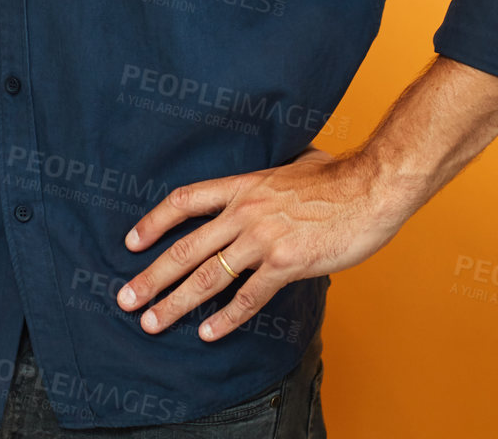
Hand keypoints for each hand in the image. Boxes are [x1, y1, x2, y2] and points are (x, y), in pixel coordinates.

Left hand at [116, 146, 408, 341]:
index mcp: (243, 185)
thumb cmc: (339, 177)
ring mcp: (263, 238)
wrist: (371, 187)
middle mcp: (245, 211)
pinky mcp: (286, 263)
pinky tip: (208, 333)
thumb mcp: (294, 164)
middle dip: (152, 276)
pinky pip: (248, 297)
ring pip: (208, 275)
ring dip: (176, 303)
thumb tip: (275, 173)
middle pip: (185, 247)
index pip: (185, 201)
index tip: (131, 242)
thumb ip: (273, 177)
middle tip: (126, 300)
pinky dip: (226, 318)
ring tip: (152, 323)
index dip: (154, 222)